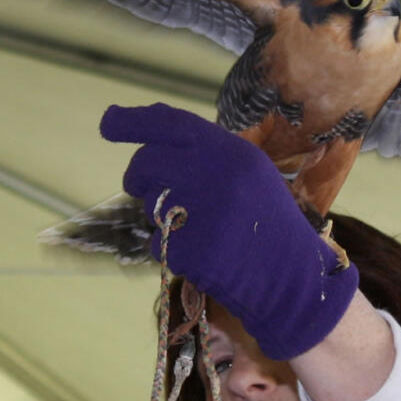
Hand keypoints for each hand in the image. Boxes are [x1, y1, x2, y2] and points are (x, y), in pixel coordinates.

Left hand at [101, 103, 357, 359]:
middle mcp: (219, 176)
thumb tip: (151, 138)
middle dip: (138, 177)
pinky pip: (157, 243)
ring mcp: (206, 214)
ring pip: (150, 203)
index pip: (173, 124)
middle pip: (148, 162)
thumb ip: (208, 154)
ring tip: (197, 227)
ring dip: (160, 214)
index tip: (108, 122)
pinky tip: (200, 255)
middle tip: (143, 188)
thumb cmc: (267, 225)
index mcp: (235, 153)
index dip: (135, 121)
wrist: (292, 279)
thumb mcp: (249, 175)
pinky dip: (170, 249)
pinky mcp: (195, 250)